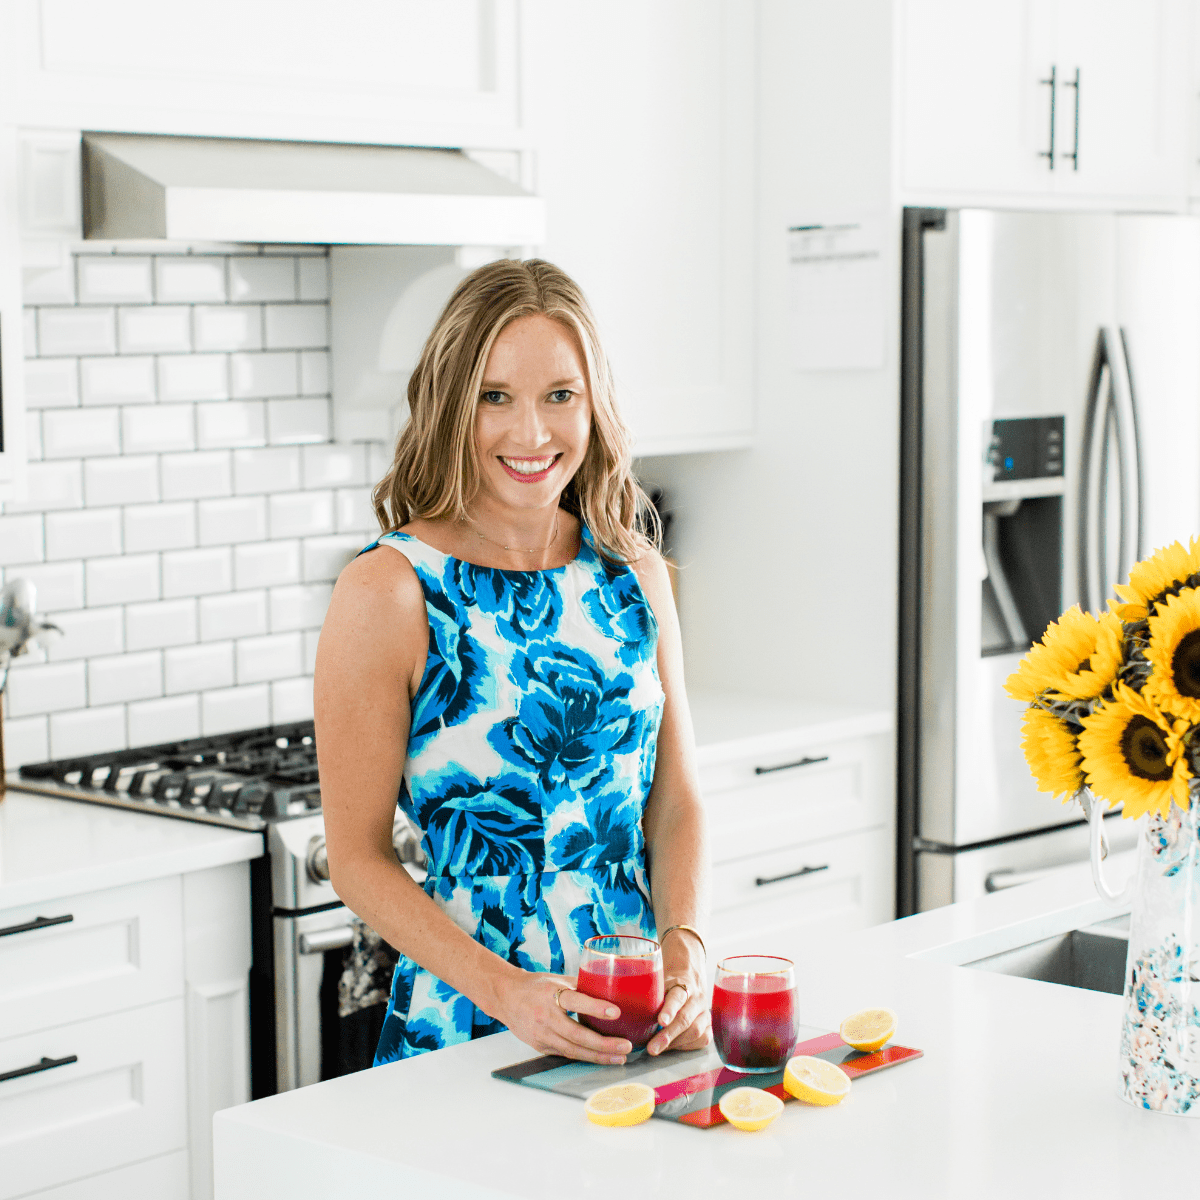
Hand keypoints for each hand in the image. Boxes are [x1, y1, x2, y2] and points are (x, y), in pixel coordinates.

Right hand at [494, 969, 633, 1064]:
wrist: (505, 997)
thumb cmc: (534, 986)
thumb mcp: (556, 979)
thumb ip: (580, 985)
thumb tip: (609, 987)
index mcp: (551, 994)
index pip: (576, 1001)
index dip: (596, 1007)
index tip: (616, 1012)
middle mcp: (546, 1016)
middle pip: (577, 1035)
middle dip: (604, 1044)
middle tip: (625, 1046)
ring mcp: (542, 1034)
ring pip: (573, 1050)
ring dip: (598, 1056)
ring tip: (618, 1058)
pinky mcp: (541, 1046)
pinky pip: (566, 1054)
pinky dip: (584, 1057)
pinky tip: (600, 1058)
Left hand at [647, 938, 709, 1055]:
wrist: (690, 977)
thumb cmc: (668, 982)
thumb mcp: (658, 980)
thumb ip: (647, 993)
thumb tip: (618, 1006)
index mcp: (684, 984)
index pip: (678, 997)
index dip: (670, 1009)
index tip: (660, 1021)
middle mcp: (697, 999)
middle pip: (686, 1019)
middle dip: (668, 1036)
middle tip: (652, 1048)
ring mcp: (705, 1012)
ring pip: (696, 1032)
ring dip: (675, 1043)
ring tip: (657, 1050)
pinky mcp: (708, 1025)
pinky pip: (702, 1039)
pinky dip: (686, 1046)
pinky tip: (672, 1048)